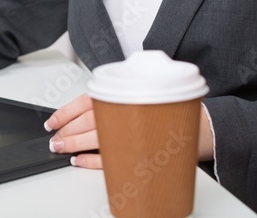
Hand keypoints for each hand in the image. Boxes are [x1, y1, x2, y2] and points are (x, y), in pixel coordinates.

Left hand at [44, 94, 215, 168]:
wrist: (204, 125)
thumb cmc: (170, 109)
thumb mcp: (141, 94)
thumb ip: (117, 98)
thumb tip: (84, 109)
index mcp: (126, 93)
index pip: (87, 101)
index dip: (66, 112)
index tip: (52, 121)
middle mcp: (129, 111)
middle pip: (89, 122)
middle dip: (67, 131)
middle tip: (54, 138)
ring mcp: (135, 133)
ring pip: (96, 139)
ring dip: (75, 145)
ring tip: (62, 149)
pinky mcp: (140, 153)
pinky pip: (110, 159)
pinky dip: (92, 161)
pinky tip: (80, 161)